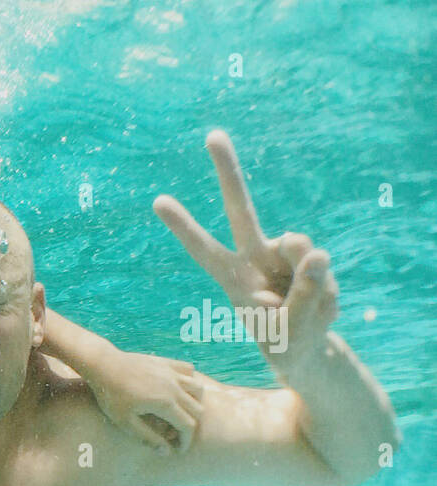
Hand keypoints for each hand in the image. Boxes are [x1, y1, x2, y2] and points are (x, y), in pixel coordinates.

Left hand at [87, 349, 203, 451]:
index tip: (178, 450)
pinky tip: (177, 389)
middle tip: (176, 434)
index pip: (188, 426)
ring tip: (181, 412)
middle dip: (191, 426)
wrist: (103, 365)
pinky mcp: (166, 362)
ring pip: (198, 389)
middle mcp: (174, 387)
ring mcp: (172, 372)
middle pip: (198, 409)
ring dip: (195, 403)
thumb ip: (147, 438)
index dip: (186, 441)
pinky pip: (188, 370)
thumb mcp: (125, 422)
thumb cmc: (111, 396)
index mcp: (165, 403)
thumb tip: (166, 452)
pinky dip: (189, 381)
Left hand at [153, 130, 339, 374]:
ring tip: (307, 314)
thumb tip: (318, 253)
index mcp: (232, 276)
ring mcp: (284, 253)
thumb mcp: (291, 330)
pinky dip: (327, 296)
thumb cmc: (285, 342)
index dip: (183, 226)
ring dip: (312, 284)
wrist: (307, 350)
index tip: (158, 201)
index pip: (203, 248)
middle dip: (228, 171)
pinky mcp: (311, 258)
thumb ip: (304, 295)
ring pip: (302, 247)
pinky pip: (324, 268)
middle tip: (212, 134)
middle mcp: (254, 255)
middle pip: (241, 207)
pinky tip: (321, 311)